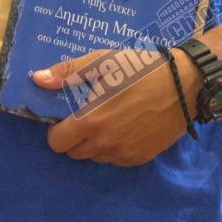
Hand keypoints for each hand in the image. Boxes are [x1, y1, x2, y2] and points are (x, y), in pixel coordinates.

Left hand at [32, 47, 196, 166]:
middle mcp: (105, 144)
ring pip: (94, 157)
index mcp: (91, 121)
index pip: (56, 143)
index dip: (56, 130)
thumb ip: (67, 72)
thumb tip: (37, 79)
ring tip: (109, 118)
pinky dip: (113, 148)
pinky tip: (125, 126)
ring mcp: (124, 154)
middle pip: (74, 152)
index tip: (66, 117)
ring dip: (94, 143)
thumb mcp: (102, 61)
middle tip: (87, 115)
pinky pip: (115, 160)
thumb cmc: (140, 68)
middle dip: (74, 136)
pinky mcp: (140, 158)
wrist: (184, 84)